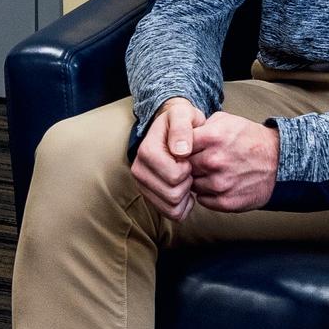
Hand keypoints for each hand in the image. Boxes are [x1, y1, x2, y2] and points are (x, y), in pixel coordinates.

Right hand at [130, 97, 201, 218]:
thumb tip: (181, 152)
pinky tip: (186, 190)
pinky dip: (183, 206)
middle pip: (172, 194)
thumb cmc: (181, 121)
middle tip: (189, 169)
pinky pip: (171, 214)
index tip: (188, 157)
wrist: (172, 128)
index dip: (187, 170)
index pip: (173, 176)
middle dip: (187, 184)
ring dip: (185, 195)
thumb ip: (182, 128)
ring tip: (187, 178)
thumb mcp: (183, 114)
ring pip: (171, 207)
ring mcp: (142, 185)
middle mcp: (139, 170)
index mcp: (146, 150)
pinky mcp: (149, 196)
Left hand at [182, 110, 281, 211]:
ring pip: (192, 184)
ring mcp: (220, 183)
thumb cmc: (250, 139)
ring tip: (212, 172)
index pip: (178, 146)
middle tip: (200, 162)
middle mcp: (214, 161)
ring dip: (198, 180)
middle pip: (183, 167)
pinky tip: (219, 184)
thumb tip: (179, 135)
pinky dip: (207, 194)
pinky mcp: (227, 202)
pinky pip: (203, 199)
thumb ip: (200, 126)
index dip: (181, 148)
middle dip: (189, 165)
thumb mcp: (227, 121)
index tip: (186, 150)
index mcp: (212, 138)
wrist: (280, 161)